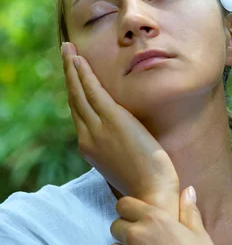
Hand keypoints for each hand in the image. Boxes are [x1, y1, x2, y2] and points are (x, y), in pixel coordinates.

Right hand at [61, 43, 179, 218]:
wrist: (152, 194)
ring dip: (73, 68)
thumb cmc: (147, 183)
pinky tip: (79, 60)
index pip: (80, 115)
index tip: (74, 77)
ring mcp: (98, 129)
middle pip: (75, 100)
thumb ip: (119, 148)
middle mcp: (88, 137)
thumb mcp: (126, 163)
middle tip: (66, 54)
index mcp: (91, 148)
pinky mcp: (113, 120)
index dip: (75, 93)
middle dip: (69, 76)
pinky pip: (93, 91)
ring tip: (69, 50)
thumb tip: (125, 139)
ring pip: (79, 92)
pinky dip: (84, 74)